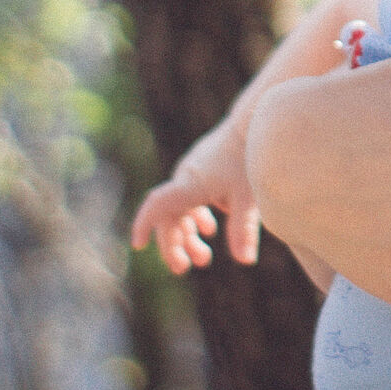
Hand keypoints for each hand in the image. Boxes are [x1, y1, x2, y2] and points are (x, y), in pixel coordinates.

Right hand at [130, 116, 260, 273]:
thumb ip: (244, 229)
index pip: (158, 205)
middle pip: (168, 217)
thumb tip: (245, 261)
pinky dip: (196, 218)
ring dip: (187, 235)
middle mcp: (185, 179)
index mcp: (190, 184)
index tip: (138, 245)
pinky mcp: (202, 171)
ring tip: (204, 259)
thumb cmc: (249, 157)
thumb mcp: (249, 196)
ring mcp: (192, 174)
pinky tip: (209, 230)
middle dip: (173, 245)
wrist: (252, 121)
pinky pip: (189, 199)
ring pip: (179, 211)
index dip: (145, 224)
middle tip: (184, 268)